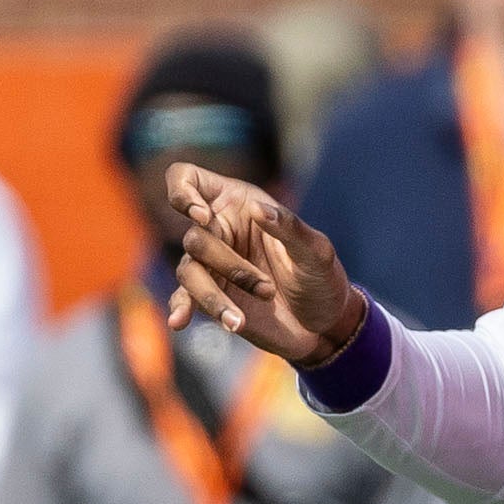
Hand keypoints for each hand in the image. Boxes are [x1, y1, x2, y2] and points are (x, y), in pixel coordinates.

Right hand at [163, 163, 365, 366]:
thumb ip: (290, 228)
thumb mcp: (317, 252)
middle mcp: (219, 230)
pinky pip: (185, 298)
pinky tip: (179, 321)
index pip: (188, 178)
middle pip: (195, 236)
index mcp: (239, 204)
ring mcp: (211, 264)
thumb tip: (259, 209)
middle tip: (267, 290)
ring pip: (189, 271)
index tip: (202, 217)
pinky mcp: (210, 295)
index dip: (183, 191)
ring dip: (214, 296)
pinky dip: (180, 307)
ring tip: (240, 322)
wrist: (324, 324)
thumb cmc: (322, 277)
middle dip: (228, 264)